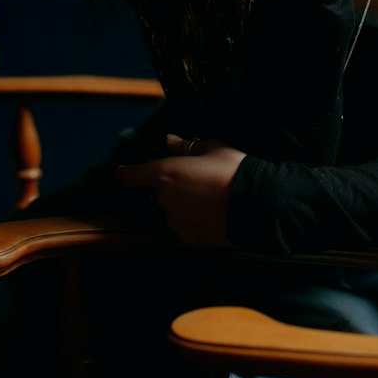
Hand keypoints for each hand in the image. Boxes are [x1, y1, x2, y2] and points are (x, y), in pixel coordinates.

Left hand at [116, 135, 245, 245]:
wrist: (255, 202)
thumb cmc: (232, 170)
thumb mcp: (211, 148)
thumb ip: (185, 146)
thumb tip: (169, 141)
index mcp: (165, 173)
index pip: (132, 175)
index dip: (127, 173)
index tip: (123, 172)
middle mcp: (165, 198)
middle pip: (158, 192)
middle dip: (171, 186)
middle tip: (196, 179)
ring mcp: (175, 219)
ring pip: (171, 210)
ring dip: (181, 204)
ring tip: (207, 197)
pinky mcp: (188, 236)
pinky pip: (184, 226)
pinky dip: (192, 220)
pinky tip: (210, 213)